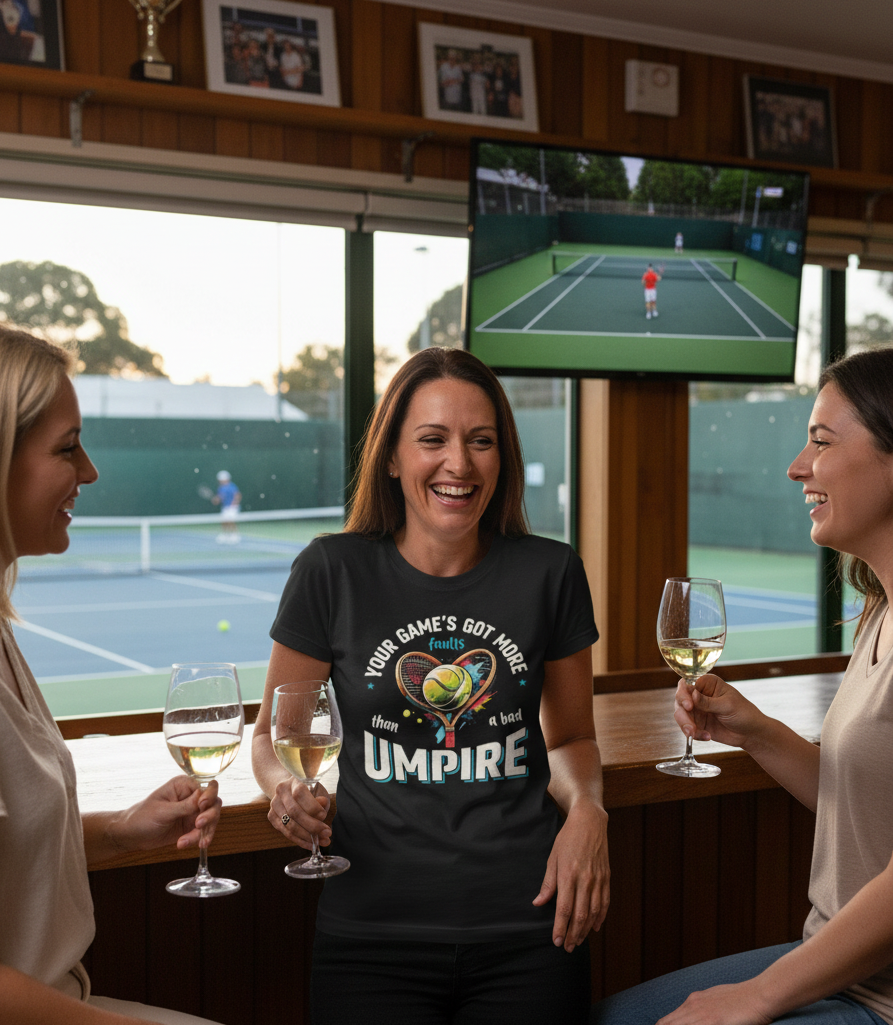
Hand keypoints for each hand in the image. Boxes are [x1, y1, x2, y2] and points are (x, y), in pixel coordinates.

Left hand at [116, 776, 221, 852]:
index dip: (209, 796)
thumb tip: (204, 796)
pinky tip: (181, 844)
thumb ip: (185, 806)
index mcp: (184, 786)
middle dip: (209, 816)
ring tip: (185, 842)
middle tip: (198, 825)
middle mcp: (191, 797)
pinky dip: (195, 839)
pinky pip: (202, 833)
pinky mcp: (191, 827)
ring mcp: (192, 812)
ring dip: (202, 832)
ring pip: (211, 820)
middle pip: (213, 804)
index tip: (202, 806)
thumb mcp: (163, 811)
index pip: (207, 787)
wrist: (131, 836)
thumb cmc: (141, 817)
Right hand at [268, 778, 331, 850]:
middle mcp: (281, 791)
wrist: (289, 788)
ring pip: (289, 825)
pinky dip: (300, 841)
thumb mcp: (317, 789)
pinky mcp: (271, 816)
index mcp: (293, 780)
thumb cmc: (308, 790)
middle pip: (294, 812)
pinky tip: (311, 844)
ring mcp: (274, 804)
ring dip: (307, 837)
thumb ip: (320, 798)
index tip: (324, 815)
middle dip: (312, 825)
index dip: (312, 807)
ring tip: (323, 841)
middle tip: (327, 833)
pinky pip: (286, 833)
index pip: (300, 794)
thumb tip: (323, 804)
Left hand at [532, 800, 609, 951]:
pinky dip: (600, 917)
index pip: (564, 909)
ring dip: (585, 930)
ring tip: (578, 941)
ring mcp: (598, 880)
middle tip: (567, 947)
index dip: (560, 928)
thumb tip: (538, 903)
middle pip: (579, 915)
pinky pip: (605, 902)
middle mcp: (585, 880)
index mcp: (568, 875)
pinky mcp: (606, 878)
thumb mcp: (552, 857)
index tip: (556, 941)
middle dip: (573, 934)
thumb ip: (548, 883)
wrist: (589, 822)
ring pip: (593, 912)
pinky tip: (595, 927)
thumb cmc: (567, 838)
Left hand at [657, 982, 772, 1024]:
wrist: (759, 994)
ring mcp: (701, 1014)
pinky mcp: (712, 1021)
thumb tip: (695, 1018)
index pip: (667, 1021)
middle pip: (666, 1024)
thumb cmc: (742, 998)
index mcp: (692, 1001)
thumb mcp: (716, 1000)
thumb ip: (702, 1009)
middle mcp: (692, 1005)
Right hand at [674, 675, 764, 750]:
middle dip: (683, 714)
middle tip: (690, 726)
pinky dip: (694, 734)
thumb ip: (708, 702)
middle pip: (680, 700)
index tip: (688, 705)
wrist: (751, 733)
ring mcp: (697, 710)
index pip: (687, 684)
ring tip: (694, 733)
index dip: (683, 694)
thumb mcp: (727, 705)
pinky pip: (688, 728)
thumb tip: (692, 695)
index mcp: (707, 684)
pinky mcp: (697, 724)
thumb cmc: (744, 713)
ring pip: (680, 715)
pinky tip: (707, 736)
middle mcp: (698, 695)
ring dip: (685, 725)